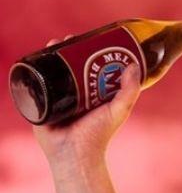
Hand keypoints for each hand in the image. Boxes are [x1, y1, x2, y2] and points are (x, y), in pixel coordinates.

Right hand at [32, 35, 142, 170]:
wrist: (74, 154)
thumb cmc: (98, 135)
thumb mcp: (119, 110)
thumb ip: (129, 90)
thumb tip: (134, 65)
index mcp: (92, 94)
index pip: (89, 67)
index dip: (88, 53)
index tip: (89, 38)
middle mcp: (75, 93)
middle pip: (69, 66)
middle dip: (67, 50)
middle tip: (68, 38)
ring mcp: (57, 97)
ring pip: (53, 72)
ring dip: (51, 56)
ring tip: (53, 44)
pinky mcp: (41, 103)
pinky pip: (36, 84)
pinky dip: (35, 70)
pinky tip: (36, 57)